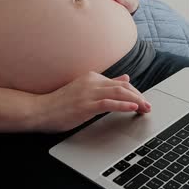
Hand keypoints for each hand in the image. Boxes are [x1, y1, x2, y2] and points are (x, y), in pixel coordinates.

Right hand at [31, 72, 150, 132]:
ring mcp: (88, 93)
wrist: (39, 111)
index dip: (135, 93)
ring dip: (136, 101)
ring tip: (146, 108)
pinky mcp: (85, 105)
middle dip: (139, 97)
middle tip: (149, 106)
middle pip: (123, 87)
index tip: (144, 101)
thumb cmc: (61, 103)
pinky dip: (123, 105)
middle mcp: (92, 82)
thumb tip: (126, 78)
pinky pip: (109, 103)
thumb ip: (106, 84)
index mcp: (92, 77)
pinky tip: (133, 108)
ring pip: (119, 93)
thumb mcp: (85, 90)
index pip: (120, 84)